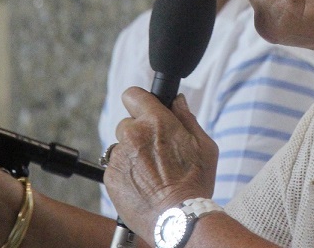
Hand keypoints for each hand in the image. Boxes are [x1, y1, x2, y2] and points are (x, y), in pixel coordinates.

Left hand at [104, 90, 218, 240]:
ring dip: (132, 153)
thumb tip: (178, 101)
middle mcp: (133, 135)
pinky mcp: (110, 176)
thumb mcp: (204, 145)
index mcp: (156, 122)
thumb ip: (187, 118)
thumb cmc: (195, 183)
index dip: (140, 101)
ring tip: (151, 172)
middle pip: (127, 122)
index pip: (133, 94)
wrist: (178, 218)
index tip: (145, 109)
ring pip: (121, 146)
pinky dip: (126, 172)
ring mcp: (119, 156)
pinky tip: (143, 183)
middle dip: (139, 132)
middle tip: (156, 150)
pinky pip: (115, 166)